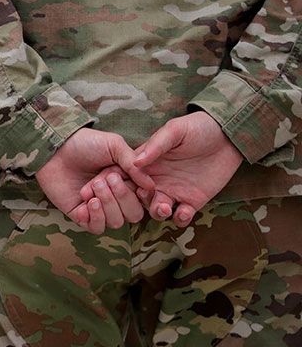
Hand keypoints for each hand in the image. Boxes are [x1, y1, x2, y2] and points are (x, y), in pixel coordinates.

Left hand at [36, 129, 147, 234]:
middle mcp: (115, 197)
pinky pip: (95, 228)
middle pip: (133, 214)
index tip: (134, 185)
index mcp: (127, 182)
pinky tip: (86, 202)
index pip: (144, 200)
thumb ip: (134, 165)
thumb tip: (151, 186)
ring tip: (93, 186)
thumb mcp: (115, 147)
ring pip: (115, 222)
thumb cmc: (86, 144)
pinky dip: (94, 217)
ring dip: (107, 204)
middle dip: (122, 197)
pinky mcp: (80, 214)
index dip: (141, 195)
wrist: (56, 149)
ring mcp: (98, 208)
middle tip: (106, 179)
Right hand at [123, 112, 242, 227]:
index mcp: (147, 164)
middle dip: (137, 202)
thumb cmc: (198, 127)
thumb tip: (136, 163)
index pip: (125, 178)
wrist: (229, 136)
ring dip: (157, 212)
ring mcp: (174, 191)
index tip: (117, 187)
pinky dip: (180, 218)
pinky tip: (185, 211)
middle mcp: (156, 180)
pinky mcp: (193, 201)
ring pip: (157, 210)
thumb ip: (156, 145)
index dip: (118, 185)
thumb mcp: (175, 130)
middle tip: (145, 196)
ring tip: (165, 208)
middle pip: (137, 198)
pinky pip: (181, 217)